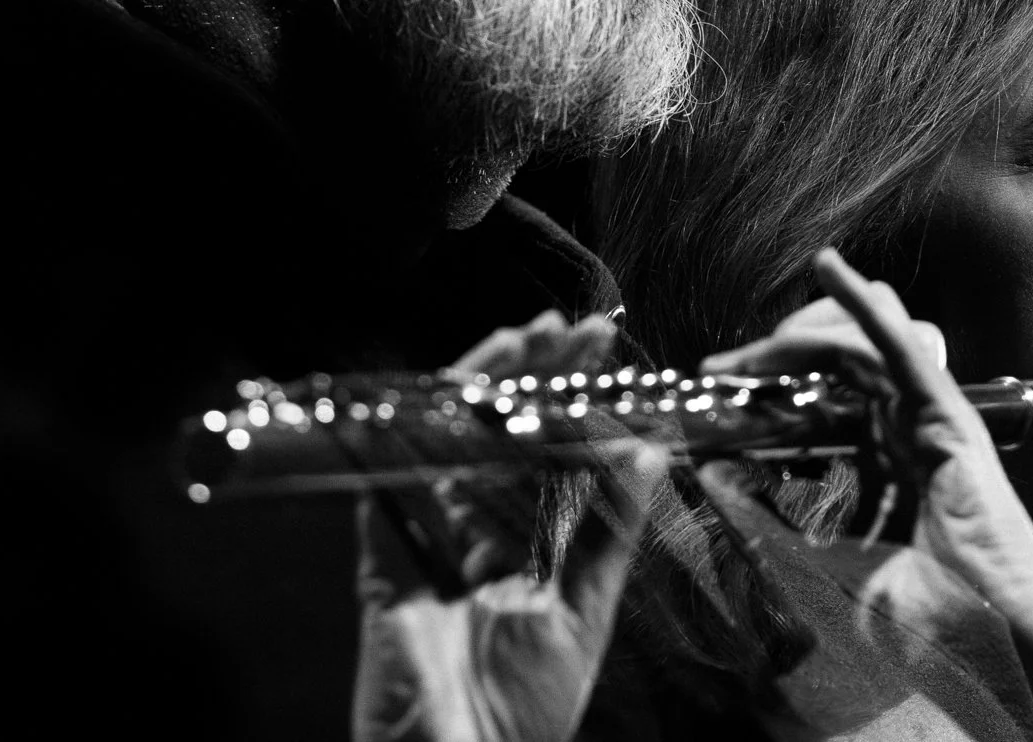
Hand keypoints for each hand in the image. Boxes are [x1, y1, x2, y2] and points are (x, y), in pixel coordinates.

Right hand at [352, 311, 669, 741]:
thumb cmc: (523, 715)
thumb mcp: (582, 614)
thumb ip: (611, 533)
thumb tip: (649, 453)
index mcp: (522, 552)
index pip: (545, 456)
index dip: (568, 402)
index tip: (600, 351)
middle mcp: (472, 539)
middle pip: (496, 439)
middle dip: (528, 378)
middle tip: (564, 329)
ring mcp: (424, 546)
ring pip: (445, 445)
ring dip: (478, 388)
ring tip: (519, 339)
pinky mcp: (382, 566)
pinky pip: (386, 489)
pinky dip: (406, 440)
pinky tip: (444, 396)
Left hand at [704, 248, 1032, 735]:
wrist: (999, 649)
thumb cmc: (934, 623)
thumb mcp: (828, 569)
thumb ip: (775, 525)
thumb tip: (716, 481)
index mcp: (884, 464)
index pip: (821, 397)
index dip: (768, 384)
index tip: (713, 389)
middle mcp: (907, 432)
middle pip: (837, 360)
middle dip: (775, 353)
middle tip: (719, 365)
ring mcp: (932, 421)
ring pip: (865, 342)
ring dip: (811, 324)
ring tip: (761, 339)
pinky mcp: (951, 419)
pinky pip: (905, 350)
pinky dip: (868, 309)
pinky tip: (834, 271)